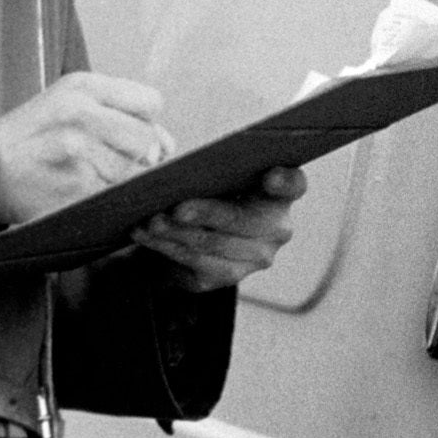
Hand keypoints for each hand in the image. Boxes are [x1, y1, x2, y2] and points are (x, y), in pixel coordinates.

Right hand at [0, 71, 170, 226]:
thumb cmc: (34, 135)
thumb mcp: (69, 102)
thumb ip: (121, 113)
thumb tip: (168, 145)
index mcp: (83, 86)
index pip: (150, 102)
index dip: (147, 123)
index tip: (131, 134)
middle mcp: (80, 113)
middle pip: (147, 140)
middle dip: (141, 156)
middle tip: (113, 161)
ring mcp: (77, 151)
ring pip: (134, 172)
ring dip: (122, 181)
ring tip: (91, 175)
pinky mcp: (74, 187)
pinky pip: (115, 197)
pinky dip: (109, 200)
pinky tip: (84, 191)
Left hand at [133, 167, 303, 292]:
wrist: (196, 232)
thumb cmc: (209, 189)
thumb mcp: (214, 174)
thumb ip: (210, 166)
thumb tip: (170, 161)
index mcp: (279, 194)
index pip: (294, 185)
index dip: (284, 181)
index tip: (270, 176)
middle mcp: (276, 229)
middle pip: (244, 220)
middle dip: (208, 213)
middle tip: (177, 208)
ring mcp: (254, 257)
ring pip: (212, 244)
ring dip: (175, 232)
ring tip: (149, 220)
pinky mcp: (226, 275)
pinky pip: (193, 262)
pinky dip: (164, 246)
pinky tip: (144, 234)